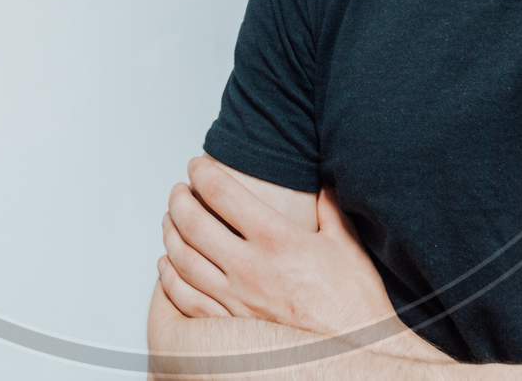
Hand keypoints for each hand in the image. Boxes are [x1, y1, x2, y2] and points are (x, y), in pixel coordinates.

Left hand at [160, 155, 398, 339]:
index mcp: (277, 240)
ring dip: (170, 233)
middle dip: (179, 200)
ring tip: (170, 219)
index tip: (198, 166)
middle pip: (193, 223)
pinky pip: (186, 298)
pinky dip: (169, 278)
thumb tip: (322, 183)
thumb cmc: (354, 304)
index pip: (223, 194)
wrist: (354, 354)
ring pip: (183, 259)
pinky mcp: (229, 325)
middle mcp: (250, 268)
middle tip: (178, 190)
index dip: (203, 173)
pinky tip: (167, 264)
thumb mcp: (347, 246)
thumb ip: (329, 209)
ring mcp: (236, 299)